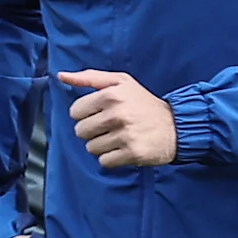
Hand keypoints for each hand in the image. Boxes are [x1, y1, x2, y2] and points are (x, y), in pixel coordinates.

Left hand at [60, 70, 179, 169]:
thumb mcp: (120, 81)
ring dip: (102, 145)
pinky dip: (112, 158)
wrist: (176, 126)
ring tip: (118, 138)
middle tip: (110, 127)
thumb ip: (89, 77)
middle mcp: (117, 114)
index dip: (86, 114)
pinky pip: (104, 162)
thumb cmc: (143, 102)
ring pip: (91, 148)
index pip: (75, 111)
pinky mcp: (132, 153)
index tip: (100, 114)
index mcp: (111, 94)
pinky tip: (124, 149)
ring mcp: (125, 135)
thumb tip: (61, 76)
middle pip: (80, 131)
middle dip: (92, 131)